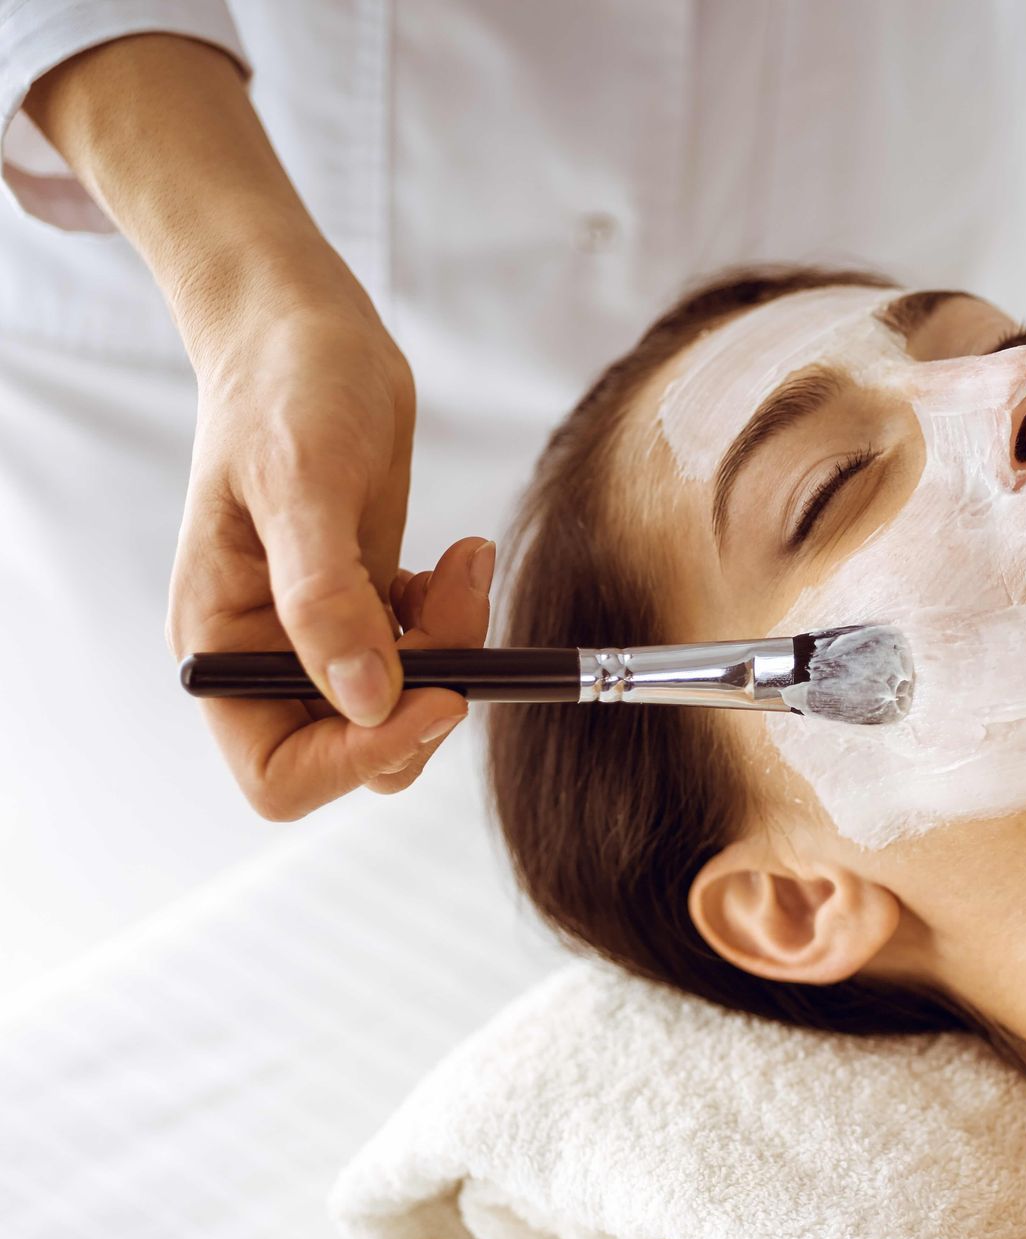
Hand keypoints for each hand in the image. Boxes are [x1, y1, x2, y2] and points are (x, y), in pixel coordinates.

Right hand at [166, 294, 491, 818]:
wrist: (309, 333)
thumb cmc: (285, 387)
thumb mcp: (304, 483)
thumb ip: (326, 599)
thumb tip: (365, 699)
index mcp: (222, 646)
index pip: (280, 774)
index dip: (360, 757)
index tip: (435, 694)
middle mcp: (266, 656)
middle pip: (357, 751)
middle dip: (424, 694)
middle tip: (452, 605)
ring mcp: (320, 636)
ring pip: (403, 708)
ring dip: (451, 650)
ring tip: (459, 566)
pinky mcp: (367, 608)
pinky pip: (426, 658)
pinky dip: (454, 620)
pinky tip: (454, 560)